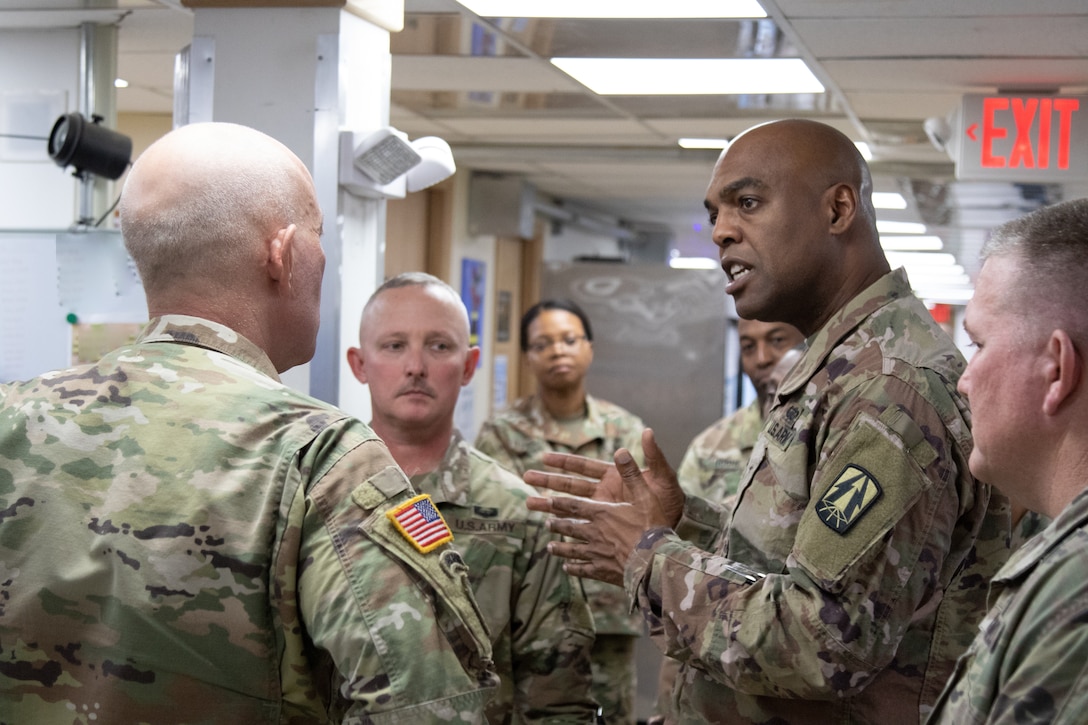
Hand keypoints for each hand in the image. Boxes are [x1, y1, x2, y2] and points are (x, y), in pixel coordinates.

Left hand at [525, 429, 684, 585]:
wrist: (655, 560)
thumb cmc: (652, 526)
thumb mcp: (644, 494)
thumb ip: (632, 472)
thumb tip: (621, 450)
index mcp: (602, 512)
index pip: (574, 506)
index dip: (558, 502)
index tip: (546, 500)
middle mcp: (594, 532)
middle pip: (569, 526)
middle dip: (556, 523)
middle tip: (545, 522)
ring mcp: (596, 553)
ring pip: (572, 549)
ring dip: (560, 548)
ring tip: (550, 547)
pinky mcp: (602, 571)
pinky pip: (583, 569)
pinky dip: (574, 568)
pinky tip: (567, 569)